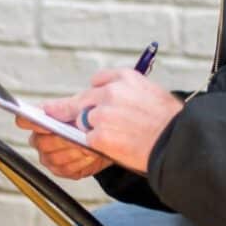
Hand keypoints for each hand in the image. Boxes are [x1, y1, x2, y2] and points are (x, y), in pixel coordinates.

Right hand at [15, 113, 113, 180]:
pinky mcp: (61, 170)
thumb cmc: (92, 119)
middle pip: (42, 143)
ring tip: (90, 146)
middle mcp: (40, 139)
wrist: (106, 136)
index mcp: (41, 119)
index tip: (47, 124)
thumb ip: (67, 107)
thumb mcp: (85, 105)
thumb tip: (52, 112)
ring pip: (55, 159)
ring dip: (76, 152)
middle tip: (81, 136)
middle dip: (63, 140)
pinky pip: (67, 170)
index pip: (25, 120)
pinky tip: (91, 156)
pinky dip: (82, 164)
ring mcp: (48, 157)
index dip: (31, 122)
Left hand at [43, 68, 183, 174]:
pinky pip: (88, 141)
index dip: (94, 94)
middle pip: (80, 101)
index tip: (89, 102)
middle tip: (47, 112)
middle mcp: (110, 92)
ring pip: (83, 122)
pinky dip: (97, 147)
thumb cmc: (171, 121)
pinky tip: (114, 148)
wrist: (179, 142)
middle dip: (63, 109)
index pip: (97, 81)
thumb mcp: (151, 92)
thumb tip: (109, 97)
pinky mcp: (98, 136)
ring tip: (111, 139)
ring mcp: (101, 115)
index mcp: (124, 77)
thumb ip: (128, 91)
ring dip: (90, 131)